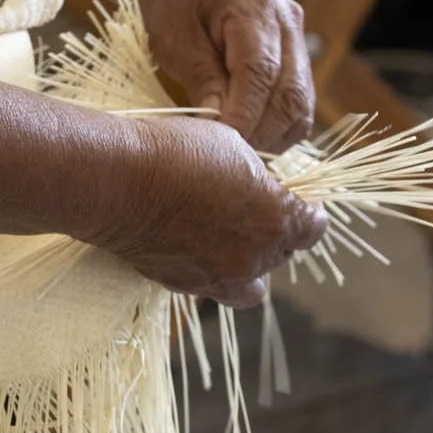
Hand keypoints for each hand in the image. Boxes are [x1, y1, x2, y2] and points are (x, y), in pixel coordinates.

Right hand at [98, 110, 325, 306]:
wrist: (118, 181)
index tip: (299, 200)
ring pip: (253, 282)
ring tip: (229, 238)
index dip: (308, 210)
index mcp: (275, 219)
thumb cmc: (175, 152)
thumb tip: (259, 185)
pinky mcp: (185, 285)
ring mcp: (219, 277)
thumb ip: (257, 174)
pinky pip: (213, 287)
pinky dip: (213, 271)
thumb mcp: (232, 144)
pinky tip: (197, 247)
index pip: (314, 227)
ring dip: (249, 261)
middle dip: (274, 231)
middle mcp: (254, 257)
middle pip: (283, 252)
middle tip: (250, 206)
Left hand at [137, 0, 313, 154]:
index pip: (260, 70)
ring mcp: (299, 42)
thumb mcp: (176, 39)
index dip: (245, 113)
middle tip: (230, 158)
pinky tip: (252, 142)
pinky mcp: (300, 63)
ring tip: (239, 155)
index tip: (223, 144)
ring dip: (273, 137)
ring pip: (301, 104)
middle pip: (289, 91)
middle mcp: (287, 22)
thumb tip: (221, 126)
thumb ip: (202, 79)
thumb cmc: (176, 8)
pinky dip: (279, 131)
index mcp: (254, 7)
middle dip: (261, 132)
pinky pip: (299, 107)